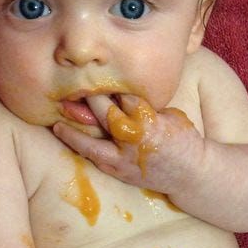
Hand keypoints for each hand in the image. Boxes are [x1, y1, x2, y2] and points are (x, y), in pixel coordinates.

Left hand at [53, 94, 203, 194]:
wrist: (190, 174)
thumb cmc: (183, 140)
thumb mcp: (170, 114)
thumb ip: (145, 105)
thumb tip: (121, 93)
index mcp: (148, 118)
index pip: (123, 94)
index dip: (111, 83)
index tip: (100, 73)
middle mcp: (132, 137)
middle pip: (103, 111)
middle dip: (90, 97)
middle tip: (75, 85)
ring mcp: (123, 157)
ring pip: (91, 140)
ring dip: (73, 129)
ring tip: (57, 119)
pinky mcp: (119, 171)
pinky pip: (94, 157)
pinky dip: (80, 146)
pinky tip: (66, 136)